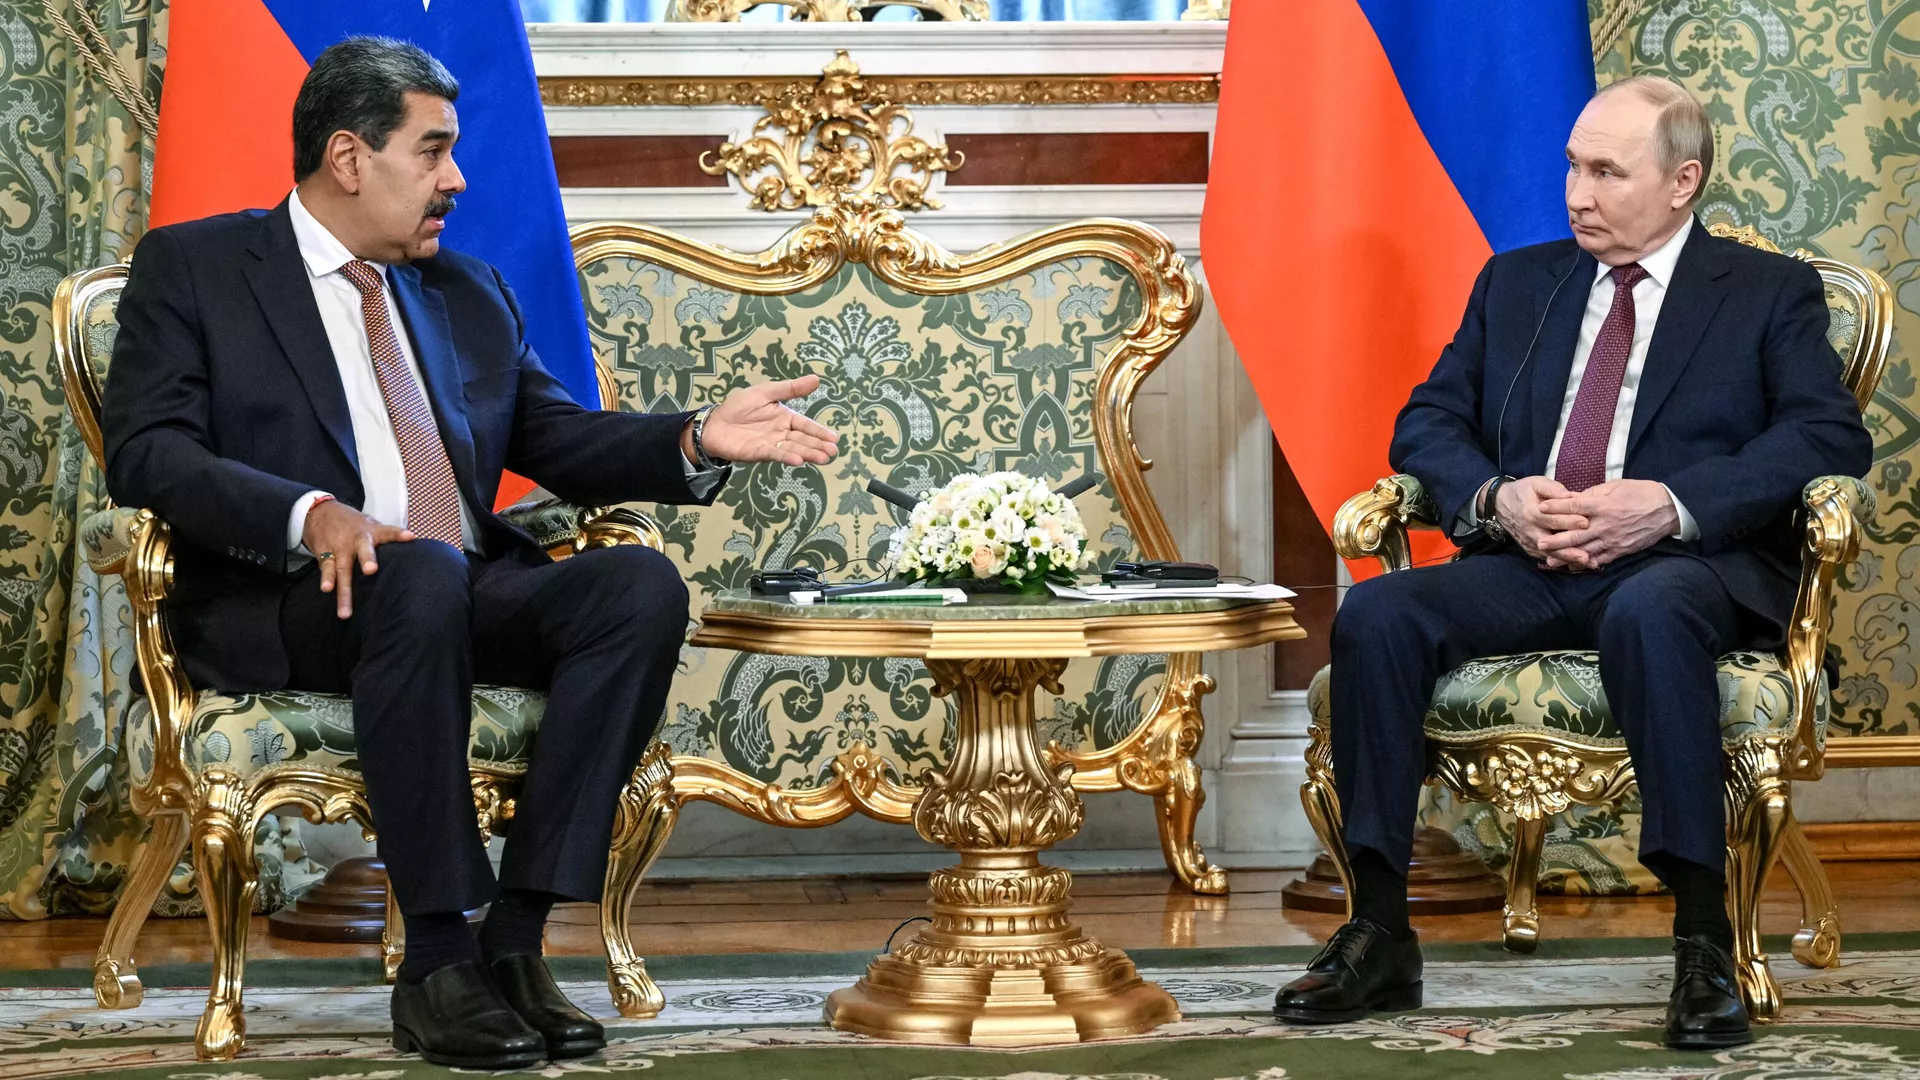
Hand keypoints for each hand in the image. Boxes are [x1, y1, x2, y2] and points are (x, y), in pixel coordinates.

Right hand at [302, 500, 413, 618]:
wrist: (321, 512)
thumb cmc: (354, 524)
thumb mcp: (372, 525)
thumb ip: (389, 537)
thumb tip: (414, 546)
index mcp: (372, 532)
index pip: (388, 532)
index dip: (399, 534)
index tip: (410, 536)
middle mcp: (356, 540)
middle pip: (363, 549)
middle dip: (367, 559)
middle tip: (372, 570)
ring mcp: (340, 548)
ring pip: (343, 568)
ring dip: (345, 588)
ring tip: (348, 605)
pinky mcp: (325, 554)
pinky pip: (327, 568)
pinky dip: (326, 578)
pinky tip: (327, 589)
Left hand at [687, 374, 839, 466]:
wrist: (715, 422)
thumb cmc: (739, 406)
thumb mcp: (766, 392)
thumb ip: (790, 389)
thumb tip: (816, 379)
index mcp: (785, 418)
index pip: (806, 425)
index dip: (819, 432)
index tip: (834, 438)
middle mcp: (781, 433)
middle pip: (803, 440)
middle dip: (818, 446)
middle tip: (833, 451)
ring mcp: (771, 444)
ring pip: (793, 449)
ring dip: (808, 454)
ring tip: (823, 458)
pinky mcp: (759, 452)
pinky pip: (775, 454)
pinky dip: (786, 457)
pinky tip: (798, 460)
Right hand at [1493, 475, 1588, 560]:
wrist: (1500, 504)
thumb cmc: (1523, 492)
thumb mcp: (1536, 483)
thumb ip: (1554, 489)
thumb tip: (1570, 496)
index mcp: (1531, 512)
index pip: (1551, 519)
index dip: (1569, 521)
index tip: (1586, 522)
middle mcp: (1529, 530)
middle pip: (1549, 543)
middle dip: (1569, 550)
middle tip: (1587, 554)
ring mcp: (1528, 541)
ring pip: (1548, 553)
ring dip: (1567, 559)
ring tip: (1585, 562)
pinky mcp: (1529, 548)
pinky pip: (1545, 557)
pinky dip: (1560, 561)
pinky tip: (1576, 563)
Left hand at [1535, 479, 1678, 570]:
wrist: (1668, 510)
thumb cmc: (1640, 493)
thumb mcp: (1615, 486)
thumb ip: (1592, 493)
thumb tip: (1570, 498)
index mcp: (1603, 505)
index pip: (1574, 507)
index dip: (1556, 507)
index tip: (1540, 508)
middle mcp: (1606, 524)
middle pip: (1575, 533)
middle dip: (1555, 540)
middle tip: (1539, 543)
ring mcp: (1613, 539)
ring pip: (1585, 550)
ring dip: (1566, 556)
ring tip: (1550, 561)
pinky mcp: (1620, 550)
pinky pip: (1600, 559)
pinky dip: (1586, 564)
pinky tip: (1573, 567)